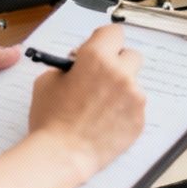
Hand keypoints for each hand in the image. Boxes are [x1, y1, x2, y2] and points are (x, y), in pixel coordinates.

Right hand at [28, 24, 145, 177]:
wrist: (62, 154)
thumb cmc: (50, 119)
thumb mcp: (47, 81)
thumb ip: (68, 66)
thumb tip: (80, 65)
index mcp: (96, 58)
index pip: (114, 32)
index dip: (105, 41)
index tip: (99, 49)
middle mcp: (120, 73)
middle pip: (131, 55)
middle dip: (117, 63)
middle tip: (102, 78)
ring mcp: (134, 97)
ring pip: (133, 83)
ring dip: (121, 89)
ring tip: (100, 107)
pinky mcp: (139, 119)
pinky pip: (135, 107)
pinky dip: (124, 111)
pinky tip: (106, 122)